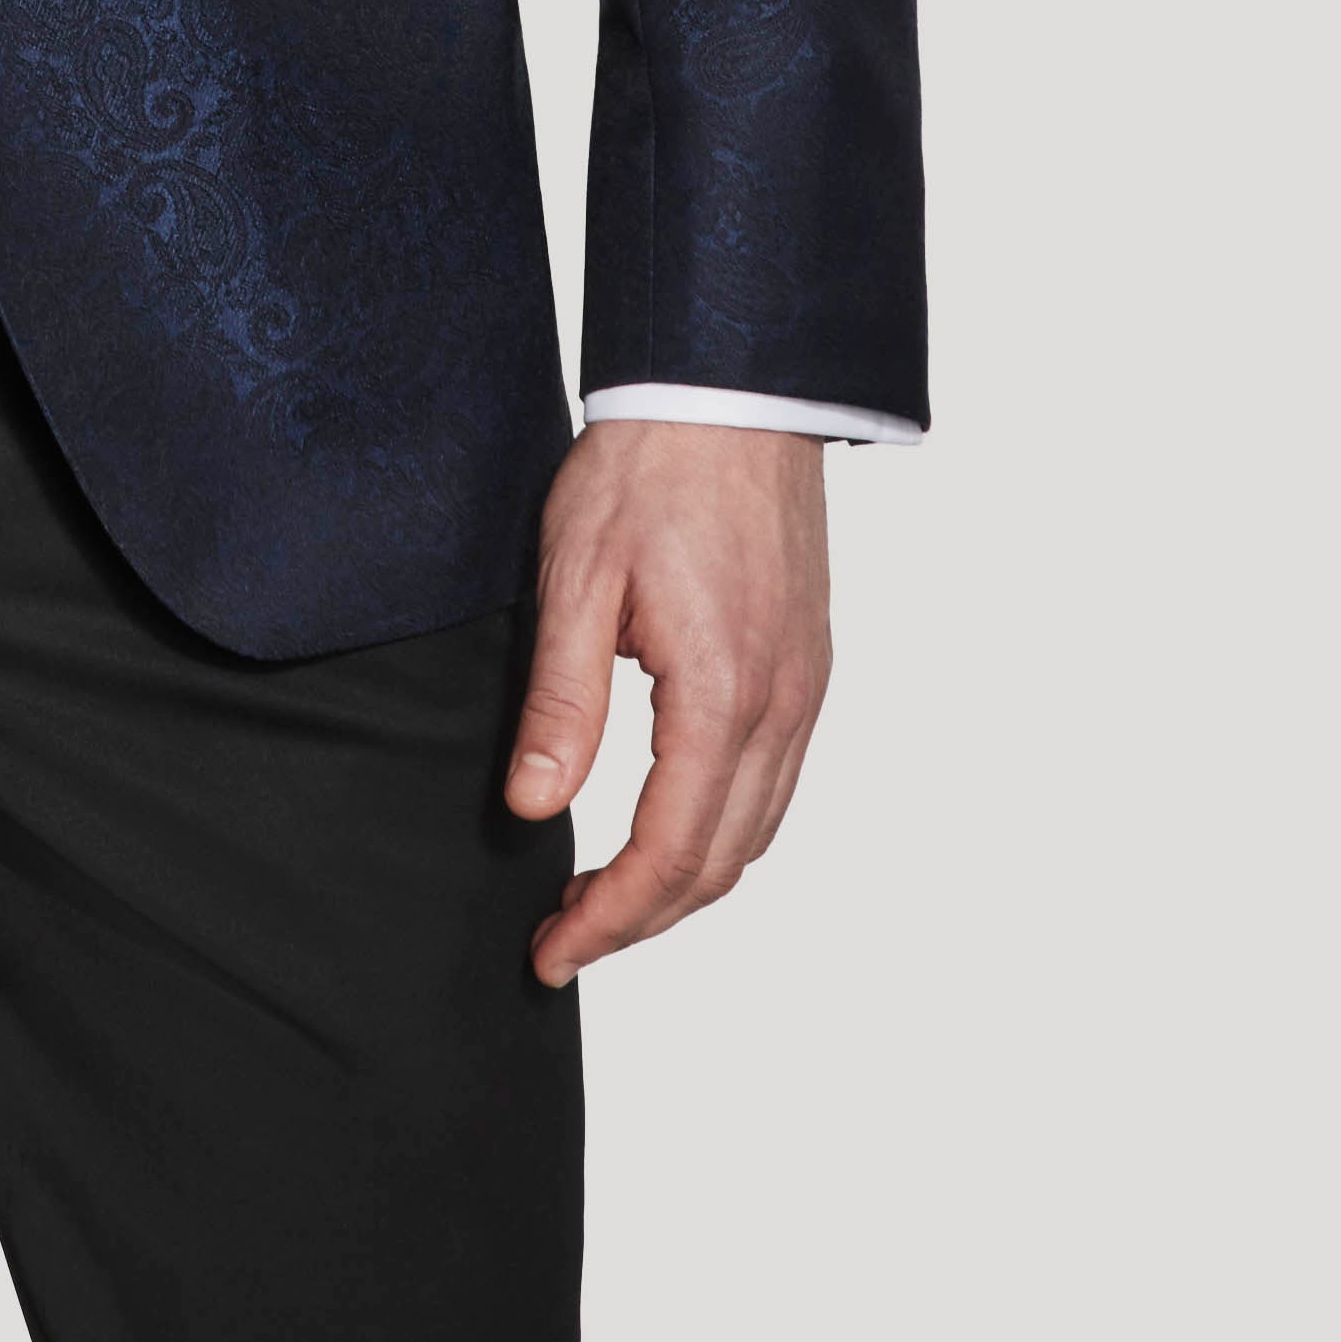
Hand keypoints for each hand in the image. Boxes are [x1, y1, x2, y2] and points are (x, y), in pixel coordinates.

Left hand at [504, 423, 830, 988]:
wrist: (731, 390)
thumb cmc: (647, 469)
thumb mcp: (575, 579)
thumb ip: (559, 702)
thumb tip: (531, 807)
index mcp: (722, 694)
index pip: (668, 852)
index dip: (608, 919)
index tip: (550, 951)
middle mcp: (782, 704)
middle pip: (721, 863)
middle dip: (643, 918)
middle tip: (564, 937)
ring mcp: (807, 687)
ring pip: (758, 831)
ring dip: (686, 881)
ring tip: (606, 894)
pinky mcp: (809, 665)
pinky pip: (776, 783)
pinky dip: (723, 830)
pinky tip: (669, 823)